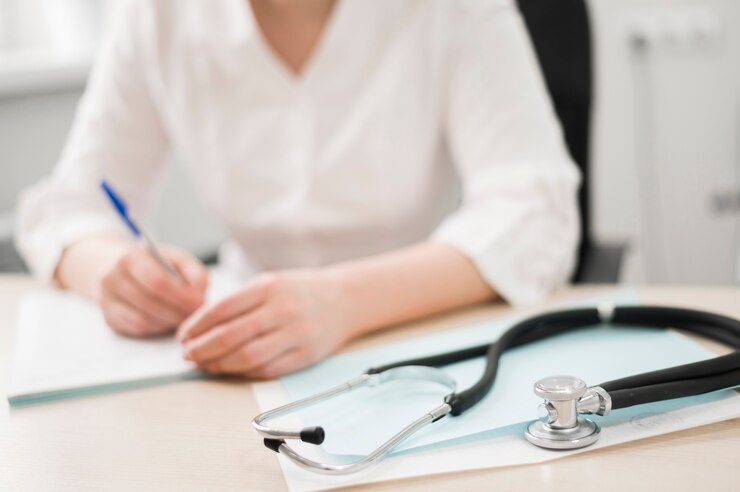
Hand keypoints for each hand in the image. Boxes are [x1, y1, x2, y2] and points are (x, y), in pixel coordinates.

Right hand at [99, 245, 207, 336]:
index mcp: (130, 258)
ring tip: (184, 318)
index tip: (199, 303)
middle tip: (196, 316)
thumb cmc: (154, 263)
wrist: (116, 267)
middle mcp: (112, 278)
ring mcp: (107, 300)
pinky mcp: (109, 318)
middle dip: (178, 313)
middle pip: (150, 303)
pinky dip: (157, 328)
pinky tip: (168, 321)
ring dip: (169, 323)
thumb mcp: (177, 258)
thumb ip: (195, 273)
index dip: (181, 296)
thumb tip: (199, 295)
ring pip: (143, 320)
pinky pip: (137, 329)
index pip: (157, 281)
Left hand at [177, 269, 348, 378]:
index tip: (182, 336)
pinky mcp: (305, 355)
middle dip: (202, 349)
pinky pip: (267, 370)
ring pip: (247, 357)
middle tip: (188, 355)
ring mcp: (296, 334)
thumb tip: (199, 329)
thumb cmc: (298, 292)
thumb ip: (238, 303)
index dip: (196, 327)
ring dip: (219, 365)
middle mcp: (282, 309)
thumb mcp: (269, 283)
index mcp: (269, 287)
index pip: (221, 310)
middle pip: (230, 336)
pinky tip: (230, 369)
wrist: (343, 301)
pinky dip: (243, 372)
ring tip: (205, 365)